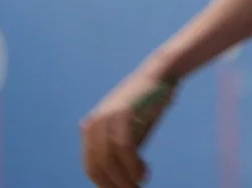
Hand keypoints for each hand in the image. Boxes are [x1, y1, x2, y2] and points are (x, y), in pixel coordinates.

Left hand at [80, 68, 175, 186]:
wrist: (161, 74)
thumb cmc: (148, 105)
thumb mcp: (131, 132)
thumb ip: (123, 152)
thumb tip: (125, 181)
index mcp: (91, 128)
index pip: (91, 166)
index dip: (104, 183)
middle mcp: (93, 123)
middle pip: (97, 165)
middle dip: (114, 184)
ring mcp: (106, 117)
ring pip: (110, 160)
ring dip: (125, 178)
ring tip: (138, 186)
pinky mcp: (122, 114)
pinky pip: (124, 148)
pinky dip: (133, 166)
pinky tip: (143, 175)